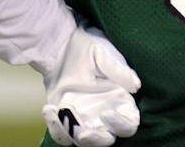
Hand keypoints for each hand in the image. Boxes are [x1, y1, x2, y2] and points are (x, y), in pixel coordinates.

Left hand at [41, 25, 141, 146]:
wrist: (59, 48)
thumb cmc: (86, 49)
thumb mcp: (102, 55)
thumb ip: (119, 71)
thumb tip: (136, 86)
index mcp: (119, 99)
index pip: (129, 123)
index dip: (122, 124)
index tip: (107, 113)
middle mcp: (103, 114)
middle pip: (107, 139)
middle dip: (97, 140)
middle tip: (83, 132)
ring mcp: (83, 119)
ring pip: (84, 142)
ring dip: (73, 135)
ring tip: (59, 114)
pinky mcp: (64, 120)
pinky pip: (62, 136)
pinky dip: (56, 129)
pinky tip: (49, 110)